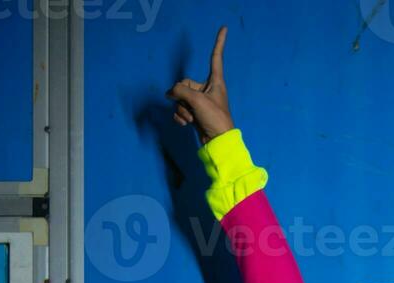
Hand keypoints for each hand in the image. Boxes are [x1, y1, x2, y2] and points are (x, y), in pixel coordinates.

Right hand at [165, 25, 233, 144]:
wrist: (217, 143)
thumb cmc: (215, 119)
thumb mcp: (197, 100)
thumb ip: (180, 91)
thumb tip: (169, 93)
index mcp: (216, 81)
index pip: (215, 57)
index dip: (219, 43)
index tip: (224, 28)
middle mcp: (208, 89)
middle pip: (185, 83)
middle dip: (182, 97)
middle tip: (190, 108)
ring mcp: (200, 102)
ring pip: (181, 99)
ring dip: (182, 110)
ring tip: (192, 118)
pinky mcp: (195, 114)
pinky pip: (180, 110)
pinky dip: (181, 117)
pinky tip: (187, 124)